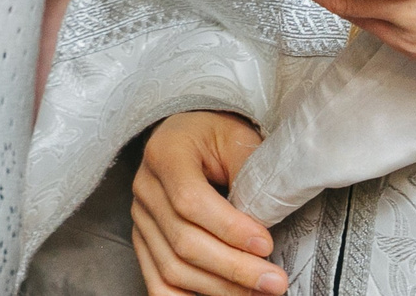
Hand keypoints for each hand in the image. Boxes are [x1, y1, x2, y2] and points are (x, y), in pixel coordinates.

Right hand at [132, 111, 284, 295]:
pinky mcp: (145, 242)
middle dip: (234, 268)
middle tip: (274, 281)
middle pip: (183, 241)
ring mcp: (141, 219)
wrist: (193, 135)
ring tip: (259, 291)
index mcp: (165, 152)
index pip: (189, 200)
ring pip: (172, 268)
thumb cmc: (219, 137)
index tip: (266, 244)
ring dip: (220, 288)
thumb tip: (265, 223)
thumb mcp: (239, 139)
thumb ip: (250, 174)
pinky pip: (157, 284)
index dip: (229, 228)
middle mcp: (145, 187)